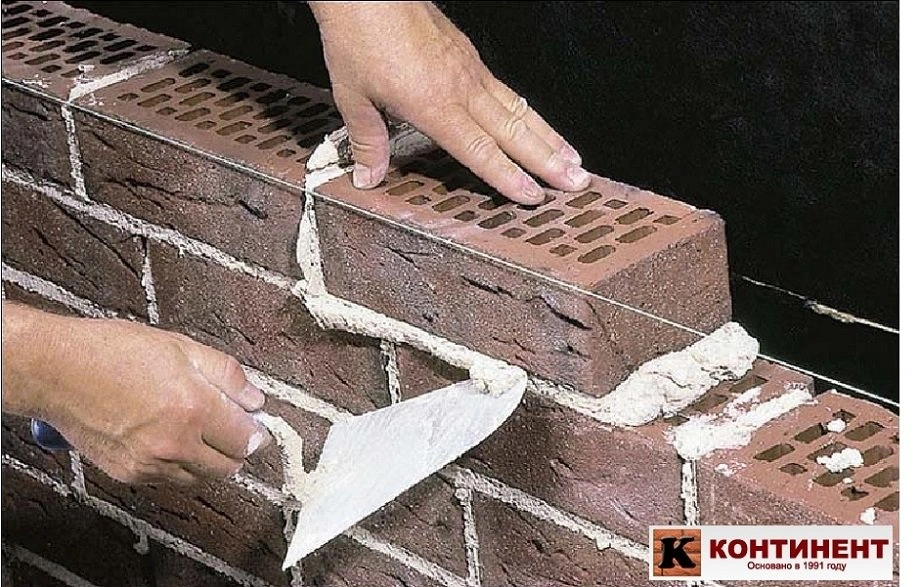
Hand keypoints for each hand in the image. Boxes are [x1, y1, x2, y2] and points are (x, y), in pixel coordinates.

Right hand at [2, 304, 267, 485]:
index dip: (255, 431)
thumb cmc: (113, 351)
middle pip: (228, 467)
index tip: (254, 424)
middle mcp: (174, 443)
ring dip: (208, 461)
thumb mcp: (182, 347)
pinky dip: (179, 467)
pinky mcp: (128, 474)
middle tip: (231, 429)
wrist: (55, 370)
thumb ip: (226, 375)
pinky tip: (170, 439)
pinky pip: (170, 481)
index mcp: (193, 408)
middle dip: (236, 449)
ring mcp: (149, 463)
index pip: (246, 439)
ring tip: (197, 431)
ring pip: (200, 479)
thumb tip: (255, 400)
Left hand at [309, 1, 589, 203]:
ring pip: (518, 109)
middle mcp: (460, 87)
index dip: (508, 178)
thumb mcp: (352, 95)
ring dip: (548, 137)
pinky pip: (505, 90)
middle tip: (577, 182)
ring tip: (573, 157)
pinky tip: (534, 122)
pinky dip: (527, 111)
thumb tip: (368, 177)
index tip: (534, 197)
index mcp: (434, 104)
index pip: (480, 151)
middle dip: (548, 161)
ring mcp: (468, 68)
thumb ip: (367, 140)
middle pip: (514, 132)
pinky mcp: (467, 54)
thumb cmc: (359, 34)